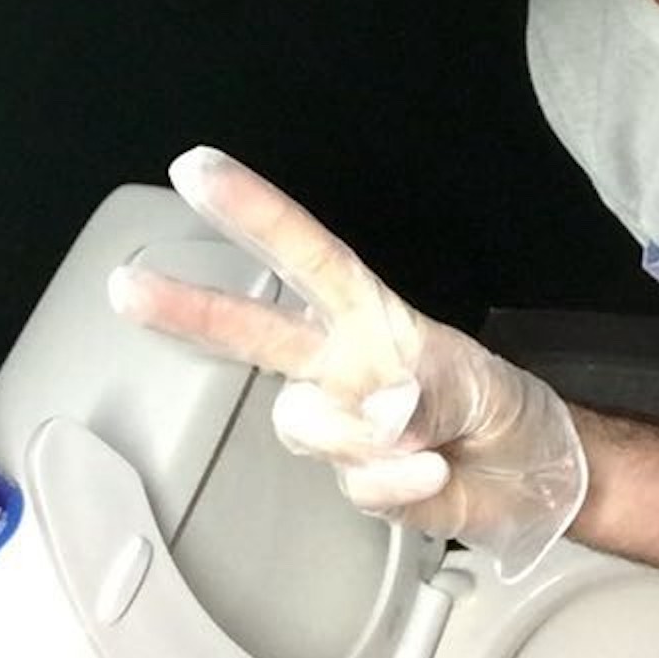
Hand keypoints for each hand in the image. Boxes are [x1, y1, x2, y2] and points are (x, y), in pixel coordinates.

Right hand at [107, 146, 587, 581]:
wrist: (530, 477)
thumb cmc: (496, 406)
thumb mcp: (475, 383)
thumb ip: (424, 393)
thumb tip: (380, 410)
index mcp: (369, 320)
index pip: (306, 257)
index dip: (254, 212)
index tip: (198, 171)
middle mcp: (339, 367)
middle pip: (254, 331)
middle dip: (188, 306)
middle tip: (128, 286)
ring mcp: (340, 425)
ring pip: (306, 425)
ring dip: (364, 435)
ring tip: (426, 439)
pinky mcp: (353, 481)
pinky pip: (359, 485)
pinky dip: (402, 484)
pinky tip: (432, 473)